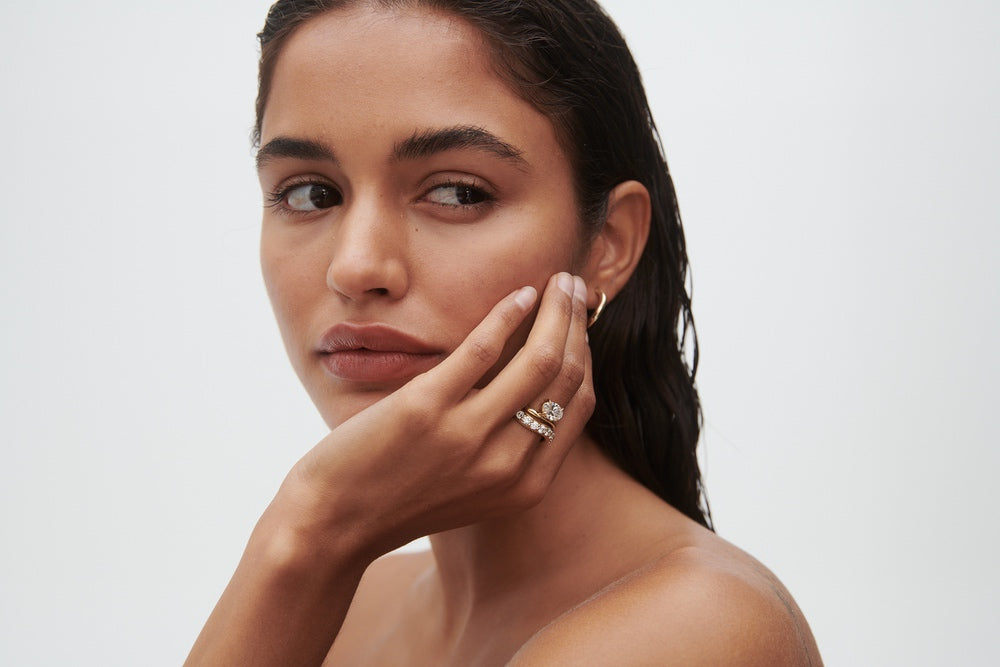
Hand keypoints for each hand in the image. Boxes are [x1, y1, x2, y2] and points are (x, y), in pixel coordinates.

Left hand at [282, 272, 594, 560]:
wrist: (334, 525)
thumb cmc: (398, 503)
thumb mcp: (472, 492)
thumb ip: (507, 454)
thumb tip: (532, 394)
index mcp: (525, 486)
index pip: (579, 406)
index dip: (586, 355)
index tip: (580, 324)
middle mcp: (506, 464)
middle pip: (566, 377)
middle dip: (577, 325)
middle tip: (575, 289)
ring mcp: (468, 435)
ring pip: (538, 359)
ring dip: (556, 311)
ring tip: (558, 281)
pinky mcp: (427, 408)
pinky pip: (482, 349)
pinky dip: (508, 314)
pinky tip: (519, 294)